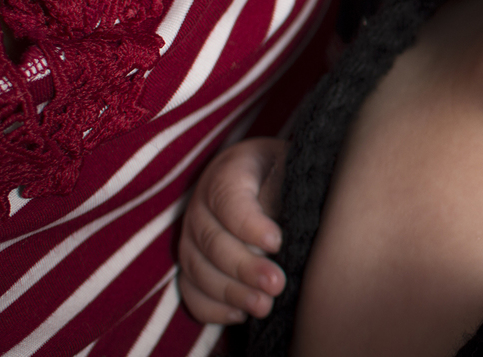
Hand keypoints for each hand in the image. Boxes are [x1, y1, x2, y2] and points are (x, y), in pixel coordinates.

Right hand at [178, 137, 286, 323]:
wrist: (268, 175)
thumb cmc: (286, 172)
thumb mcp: (291, 167)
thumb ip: (288, 191)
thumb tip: (286, 235)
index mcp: (229, 171)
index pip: (229, 199)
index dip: (249, 224)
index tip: (277, 242)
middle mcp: (202, 203)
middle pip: (212, 240)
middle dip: (244, 267)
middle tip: (277, 283)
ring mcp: (191, 234)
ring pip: (199, 269)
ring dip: (231, 292)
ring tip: (264, 306)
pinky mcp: (191, 261)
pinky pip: (190, 290)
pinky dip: (212, 307)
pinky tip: (241, 314)